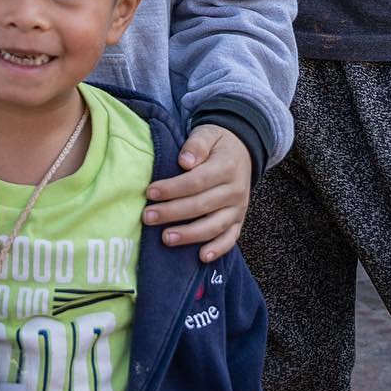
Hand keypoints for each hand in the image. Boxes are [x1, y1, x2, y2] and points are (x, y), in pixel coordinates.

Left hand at [144, 124, 251, 261]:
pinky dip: (218, 249)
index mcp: (226, 167)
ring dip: (189, 235)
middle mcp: (235, 190)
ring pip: (214, 226)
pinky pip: (230, 238)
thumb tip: (184, 162)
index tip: (150, 192)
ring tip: (165, 238)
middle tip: (148, 217)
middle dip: (172, 212)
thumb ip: (196, 145)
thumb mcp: (208, 133)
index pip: (196, 181)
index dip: (172, 188)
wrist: (243, 149)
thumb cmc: (217, 142)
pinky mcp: (239, 220)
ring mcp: (238, 208)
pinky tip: (201, 257)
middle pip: (201, 205)